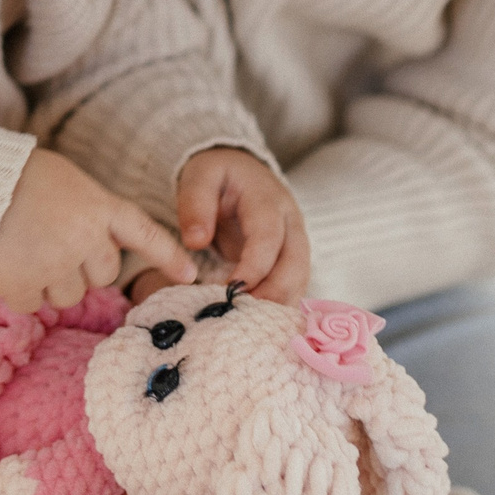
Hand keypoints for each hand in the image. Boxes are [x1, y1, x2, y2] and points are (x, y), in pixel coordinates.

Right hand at [0, 150, 192, 314]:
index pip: (145, 234)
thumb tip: (98, 245)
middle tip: (49, 240)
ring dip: (49, 281)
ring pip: (68, 295)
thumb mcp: (67, 181)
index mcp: (99, 207)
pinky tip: (4, 261)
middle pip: (101, 275)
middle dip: (80, 266)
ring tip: (23, 248)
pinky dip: (18, 289)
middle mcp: (85, 239)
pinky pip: (32, 303)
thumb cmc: (14, 174)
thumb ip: (90, 212)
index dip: (168, 256)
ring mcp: (55, 265)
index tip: (190, 274)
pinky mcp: (23, 285)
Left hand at [126, 147, 307, 306]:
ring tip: (246, 324)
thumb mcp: (201, 176)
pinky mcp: (292, 259)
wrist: (239, 170)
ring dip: (278, 304)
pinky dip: (279, 305)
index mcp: (269, 200)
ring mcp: (296, 242)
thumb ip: (195, 204)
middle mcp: (291, 223)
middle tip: (241, 316)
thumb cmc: (218, 174)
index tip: (230, 289)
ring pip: (299, 280)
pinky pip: (293, 286)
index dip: (254, 267)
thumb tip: (195, 240)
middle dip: (272, 294)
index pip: (269, 238)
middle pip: (295, 265)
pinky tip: (256, 322)